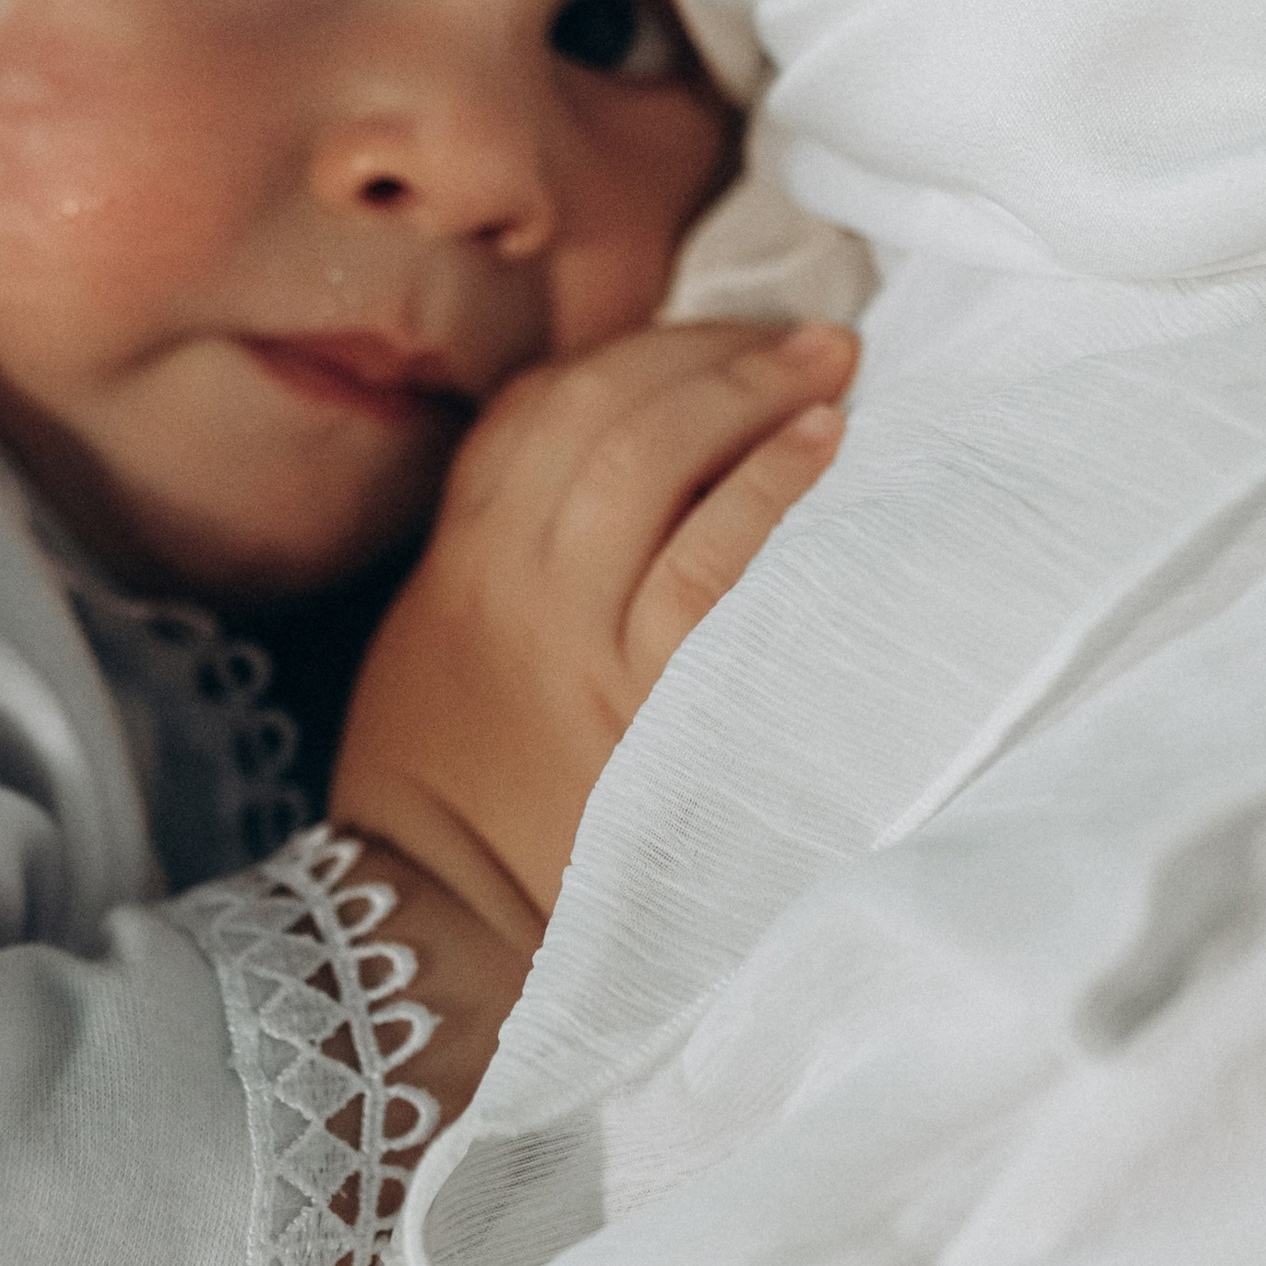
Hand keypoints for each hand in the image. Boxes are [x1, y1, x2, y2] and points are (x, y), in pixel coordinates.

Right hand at [333, 319, 855, 925]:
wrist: (442, 931)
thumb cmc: (450, 805)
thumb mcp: (437, 655)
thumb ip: (503, 560)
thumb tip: (623, 474)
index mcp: (457, 565)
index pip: (535, 410)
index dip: (632, 354)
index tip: (710, 341)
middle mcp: (510, 581)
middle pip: (601, 408)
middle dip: (707, 350)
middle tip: (804, 335)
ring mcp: (574, 635)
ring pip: (649, 456)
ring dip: (746, 389)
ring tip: (828, 366)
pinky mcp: (643, 700)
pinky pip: (706, 557)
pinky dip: (765, 484)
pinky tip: (821, 447)